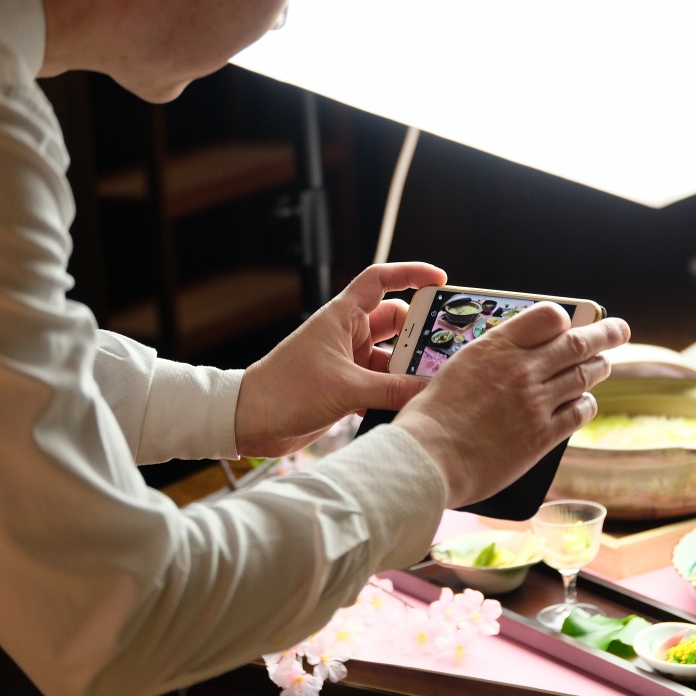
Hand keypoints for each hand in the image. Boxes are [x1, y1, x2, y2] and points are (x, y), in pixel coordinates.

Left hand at [234, 262, 447, 458]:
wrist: (249, 421)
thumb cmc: (285, 390)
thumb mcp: (345, 388)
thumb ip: (392, 390)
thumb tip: (430, 391)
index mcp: (342, 316)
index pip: (381, 279)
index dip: (411, 274)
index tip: (441, 281)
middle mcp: (347, 334)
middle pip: (396, 322)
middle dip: (420, 334)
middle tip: (447, 348)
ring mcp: (348, 360)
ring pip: (392, 357)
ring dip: (408, 370)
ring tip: (431, 384)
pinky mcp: (346, 387)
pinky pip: (382, 383)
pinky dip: (395, 393)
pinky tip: (406, 407)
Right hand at [392, 303, 630, 508]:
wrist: (428, 459)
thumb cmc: (431, 418)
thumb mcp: (457, 370)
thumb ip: (489, 360)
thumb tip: (507, 358)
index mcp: (496, 347)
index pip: (548, 316)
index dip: (563, 318)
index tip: (567, 322)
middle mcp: (522, 369)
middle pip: (577, 343)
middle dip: (605, 333)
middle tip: (618, 329)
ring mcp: (536, 402)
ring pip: (584, 375)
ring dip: (599, 367)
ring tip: (604, 364)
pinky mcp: (542, 435)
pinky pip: (579, 412)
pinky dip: (586, 404)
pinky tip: (585, 403)